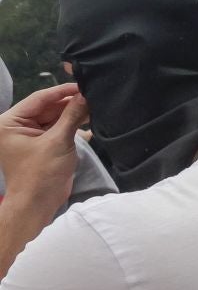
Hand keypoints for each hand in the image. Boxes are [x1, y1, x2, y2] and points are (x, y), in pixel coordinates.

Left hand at [0, 84, 89, 220]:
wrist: (38, 204)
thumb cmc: (41, 173)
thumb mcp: (58, 141)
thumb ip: (72, 115)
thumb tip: (86, 95)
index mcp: (9, 122)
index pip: (38, 99)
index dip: (62, 91)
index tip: (83, 84)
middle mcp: (16, 126)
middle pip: (47, 107)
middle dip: (69, 104)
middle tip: (93, 96)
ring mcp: (29, 136)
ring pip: (54, 117)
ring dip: (73, 115)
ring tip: (95, 108)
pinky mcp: (41, 145)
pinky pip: (56, 129)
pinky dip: (71, 126)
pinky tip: (88, 123)